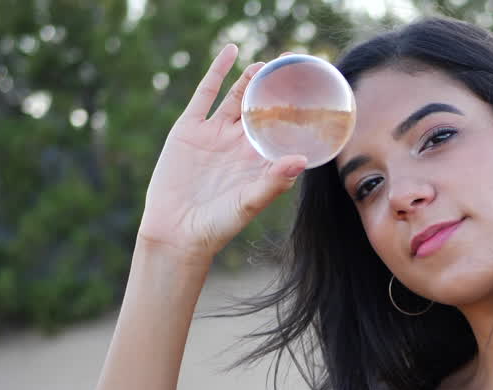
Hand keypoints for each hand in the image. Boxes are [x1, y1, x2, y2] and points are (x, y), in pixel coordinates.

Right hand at [136, 44, 307, 264]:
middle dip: (276, 90)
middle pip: (261, 109)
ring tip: (266, 63)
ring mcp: (215, 135)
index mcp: (259, 161)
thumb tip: (301, 160)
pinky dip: (217, 72)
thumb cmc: (219, 225)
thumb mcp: (250, 203)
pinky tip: (231, 53)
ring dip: (250, 80)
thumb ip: (274, 182)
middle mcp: (239, 145)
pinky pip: (205, 94)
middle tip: (294, 66)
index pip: (283, 130)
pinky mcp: (190, 129)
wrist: (176, 232)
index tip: (316, 94)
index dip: (298, 112)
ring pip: (237, 98)